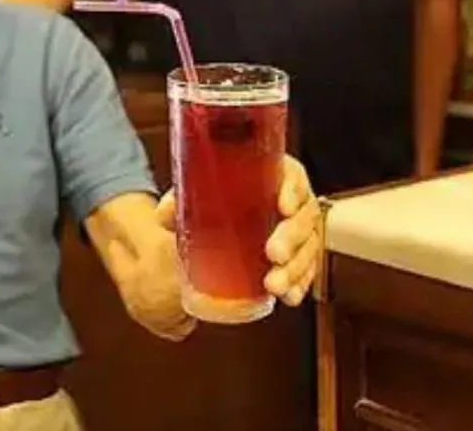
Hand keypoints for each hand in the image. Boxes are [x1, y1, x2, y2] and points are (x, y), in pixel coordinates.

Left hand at [155, 156, 322, 311]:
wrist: (225, 219)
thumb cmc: (220, 198)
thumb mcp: (200, 193)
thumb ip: (180, 200)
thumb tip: (164, 214)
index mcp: (275, 176)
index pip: (293, 175)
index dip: (294, 189)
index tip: (284, 206)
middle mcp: (294, 201)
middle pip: (304, 216)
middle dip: (292, 238)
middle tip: (273, 254)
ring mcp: (301, 230)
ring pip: (309, 247)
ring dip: (296, 268)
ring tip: (274, 285)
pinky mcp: (300, 255)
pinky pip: (308, 270)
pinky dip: (300, 284)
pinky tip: (289, 296)